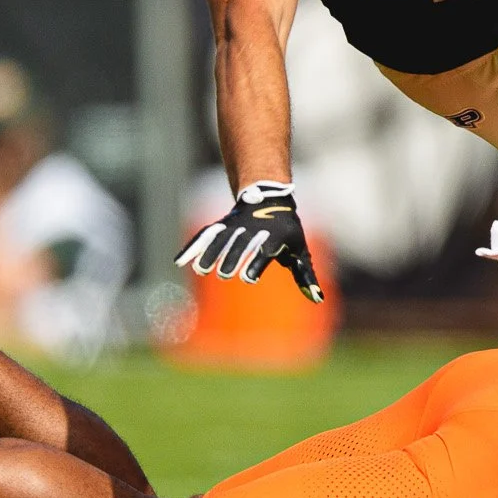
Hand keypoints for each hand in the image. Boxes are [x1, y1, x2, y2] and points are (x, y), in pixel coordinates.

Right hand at [174, 181, 324, 301]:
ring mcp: (236, 226)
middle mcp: (253, 230)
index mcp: (275, 236)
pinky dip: (192, 247)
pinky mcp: (222, 225)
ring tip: (201, 270)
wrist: (270, 198)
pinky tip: (179, 261)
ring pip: (221, 238)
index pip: (264, 250)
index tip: (246, 278)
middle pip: (241, 244)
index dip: (255, 263)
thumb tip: (318, 300)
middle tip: (224, 274)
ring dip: (210, 252)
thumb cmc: (287, 232)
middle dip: (232, 257)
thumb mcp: (299, 251)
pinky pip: (206, 235)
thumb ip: (305, 276)